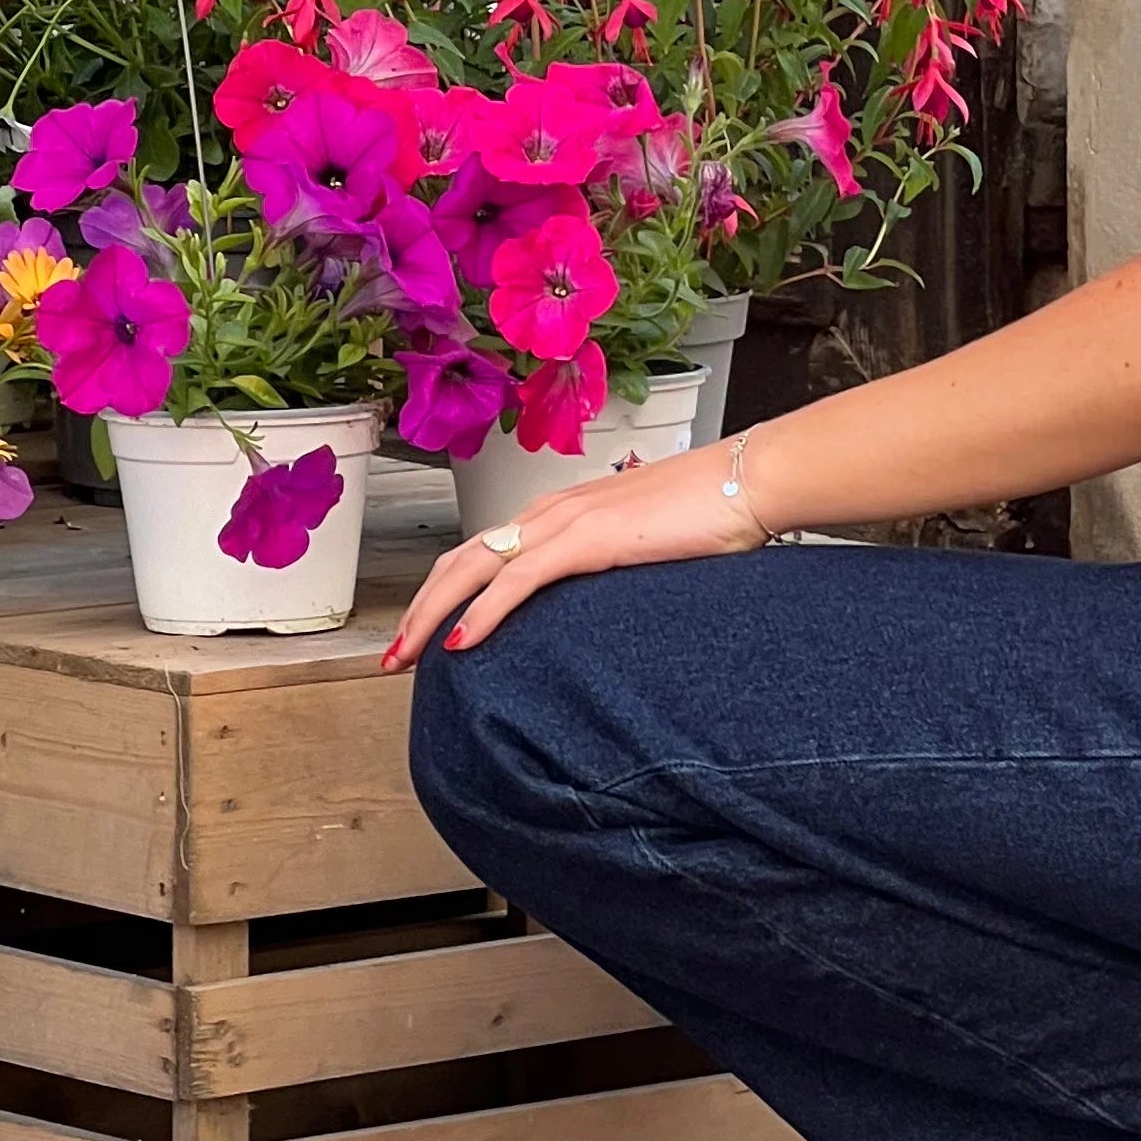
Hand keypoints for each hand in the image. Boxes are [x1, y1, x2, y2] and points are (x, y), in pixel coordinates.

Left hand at [380, 457, 767, 666]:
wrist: (749, 480)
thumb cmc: (712, 514)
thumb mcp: (646, 549)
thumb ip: (612, 570)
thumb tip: (596, 612)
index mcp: (561, 513)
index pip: (483, 554)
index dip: (443, 595)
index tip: (423, 637)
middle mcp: (551, 512)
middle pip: (460, 561)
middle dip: (418, 611)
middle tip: (391, 660)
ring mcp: (567, 521)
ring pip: (474, 568)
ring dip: (432, 615)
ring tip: (406, 658)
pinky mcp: (588, 537)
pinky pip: (518, 579)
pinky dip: (482, 614)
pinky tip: (462, 644)